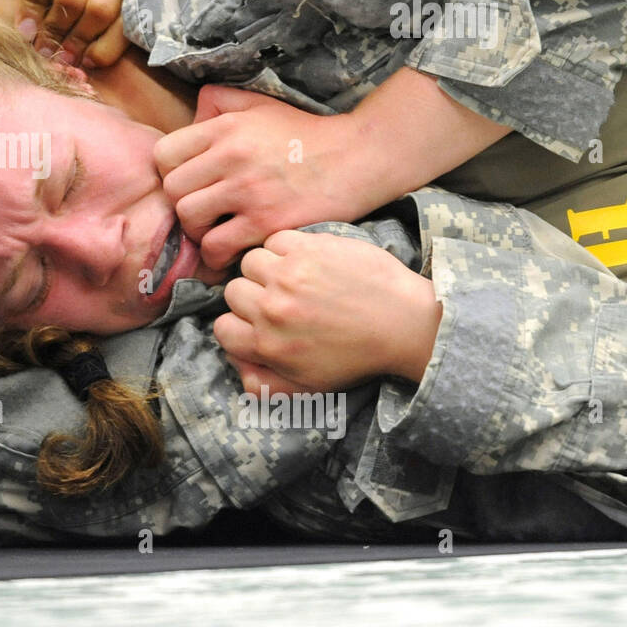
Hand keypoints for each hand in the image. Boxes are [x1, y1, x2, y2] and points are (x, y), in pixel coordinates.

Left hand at [155, 85, 366, 275]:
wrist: (359, 159)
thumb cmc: (306, 135)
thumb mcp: (261, 106)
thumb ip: (221, 102)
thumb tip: (191, 116)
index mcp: (226, 128)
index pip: (163, 155)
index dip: (169, 173)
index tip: (190, 182)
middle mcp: (232, 156)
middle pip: (172, 190)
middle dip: (182, 204)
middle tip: (203, 211)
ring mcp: (248, 191)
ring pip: (189, 220)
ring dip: (198, 231)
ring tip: (216, 230)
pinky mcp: (266, 222)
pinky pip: (217, 247)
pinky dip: (218, 255)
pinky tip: (231, 250)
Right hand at [212, 230, 441, 396]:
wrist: (404, 323)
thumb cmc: (358, 356)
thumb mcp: (308, 387)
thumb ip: (264, 384)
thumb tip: (237, 367)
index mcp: (268, 344)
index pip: (223, 328)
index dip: (239, 324)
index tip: (259, 321)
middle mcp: (272, 309)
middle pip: (234, 292)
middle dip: (253, 295)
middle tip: (279, 299)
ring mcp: (289, 275)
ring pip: (251, 262)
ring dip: (267, 269)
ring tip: (291, 278)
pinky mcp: (309, 248)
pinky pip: (276, 239)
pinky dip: (286, 248)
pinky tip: (305, 261)